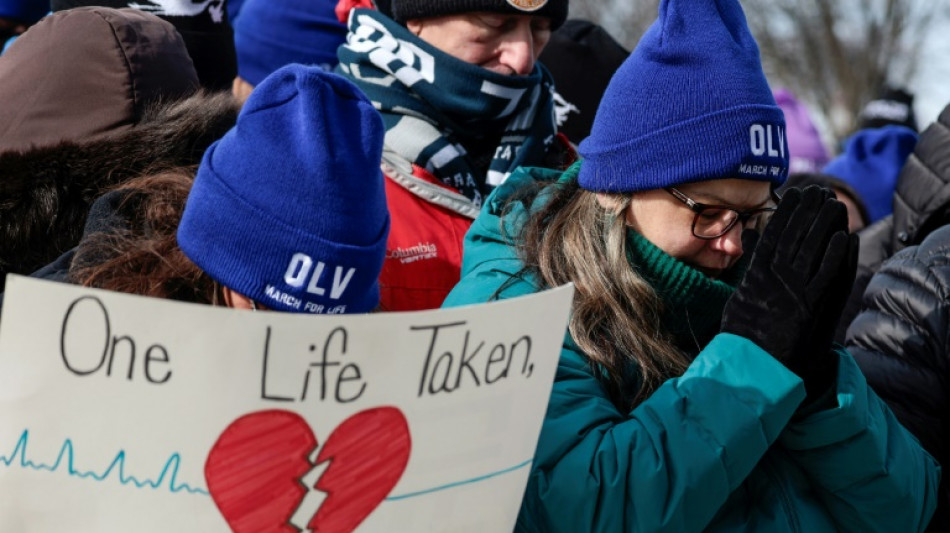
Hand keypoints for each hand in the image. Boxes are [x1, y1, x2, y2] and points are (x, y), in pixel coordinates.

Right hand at [721, 185, 856, 399]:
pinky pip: (828, 276)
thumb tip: (748, 235)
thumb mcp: (741, 292)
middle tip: (819, 191)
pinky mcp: (812, 306)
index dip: (786, 212)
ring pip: (812, 250)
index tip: (795, 194)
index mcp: (756, 273)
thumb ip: (749, 263)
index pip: (774, 234)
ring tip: (834, 205)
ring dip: (825, 225)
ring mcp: (795, 290)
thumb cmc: (743, 331)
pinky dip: (836, 255)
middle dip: (808, 211)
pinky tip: (843, 237)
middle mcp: (776, 277)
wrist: (753, 362)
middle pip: (795, 235)